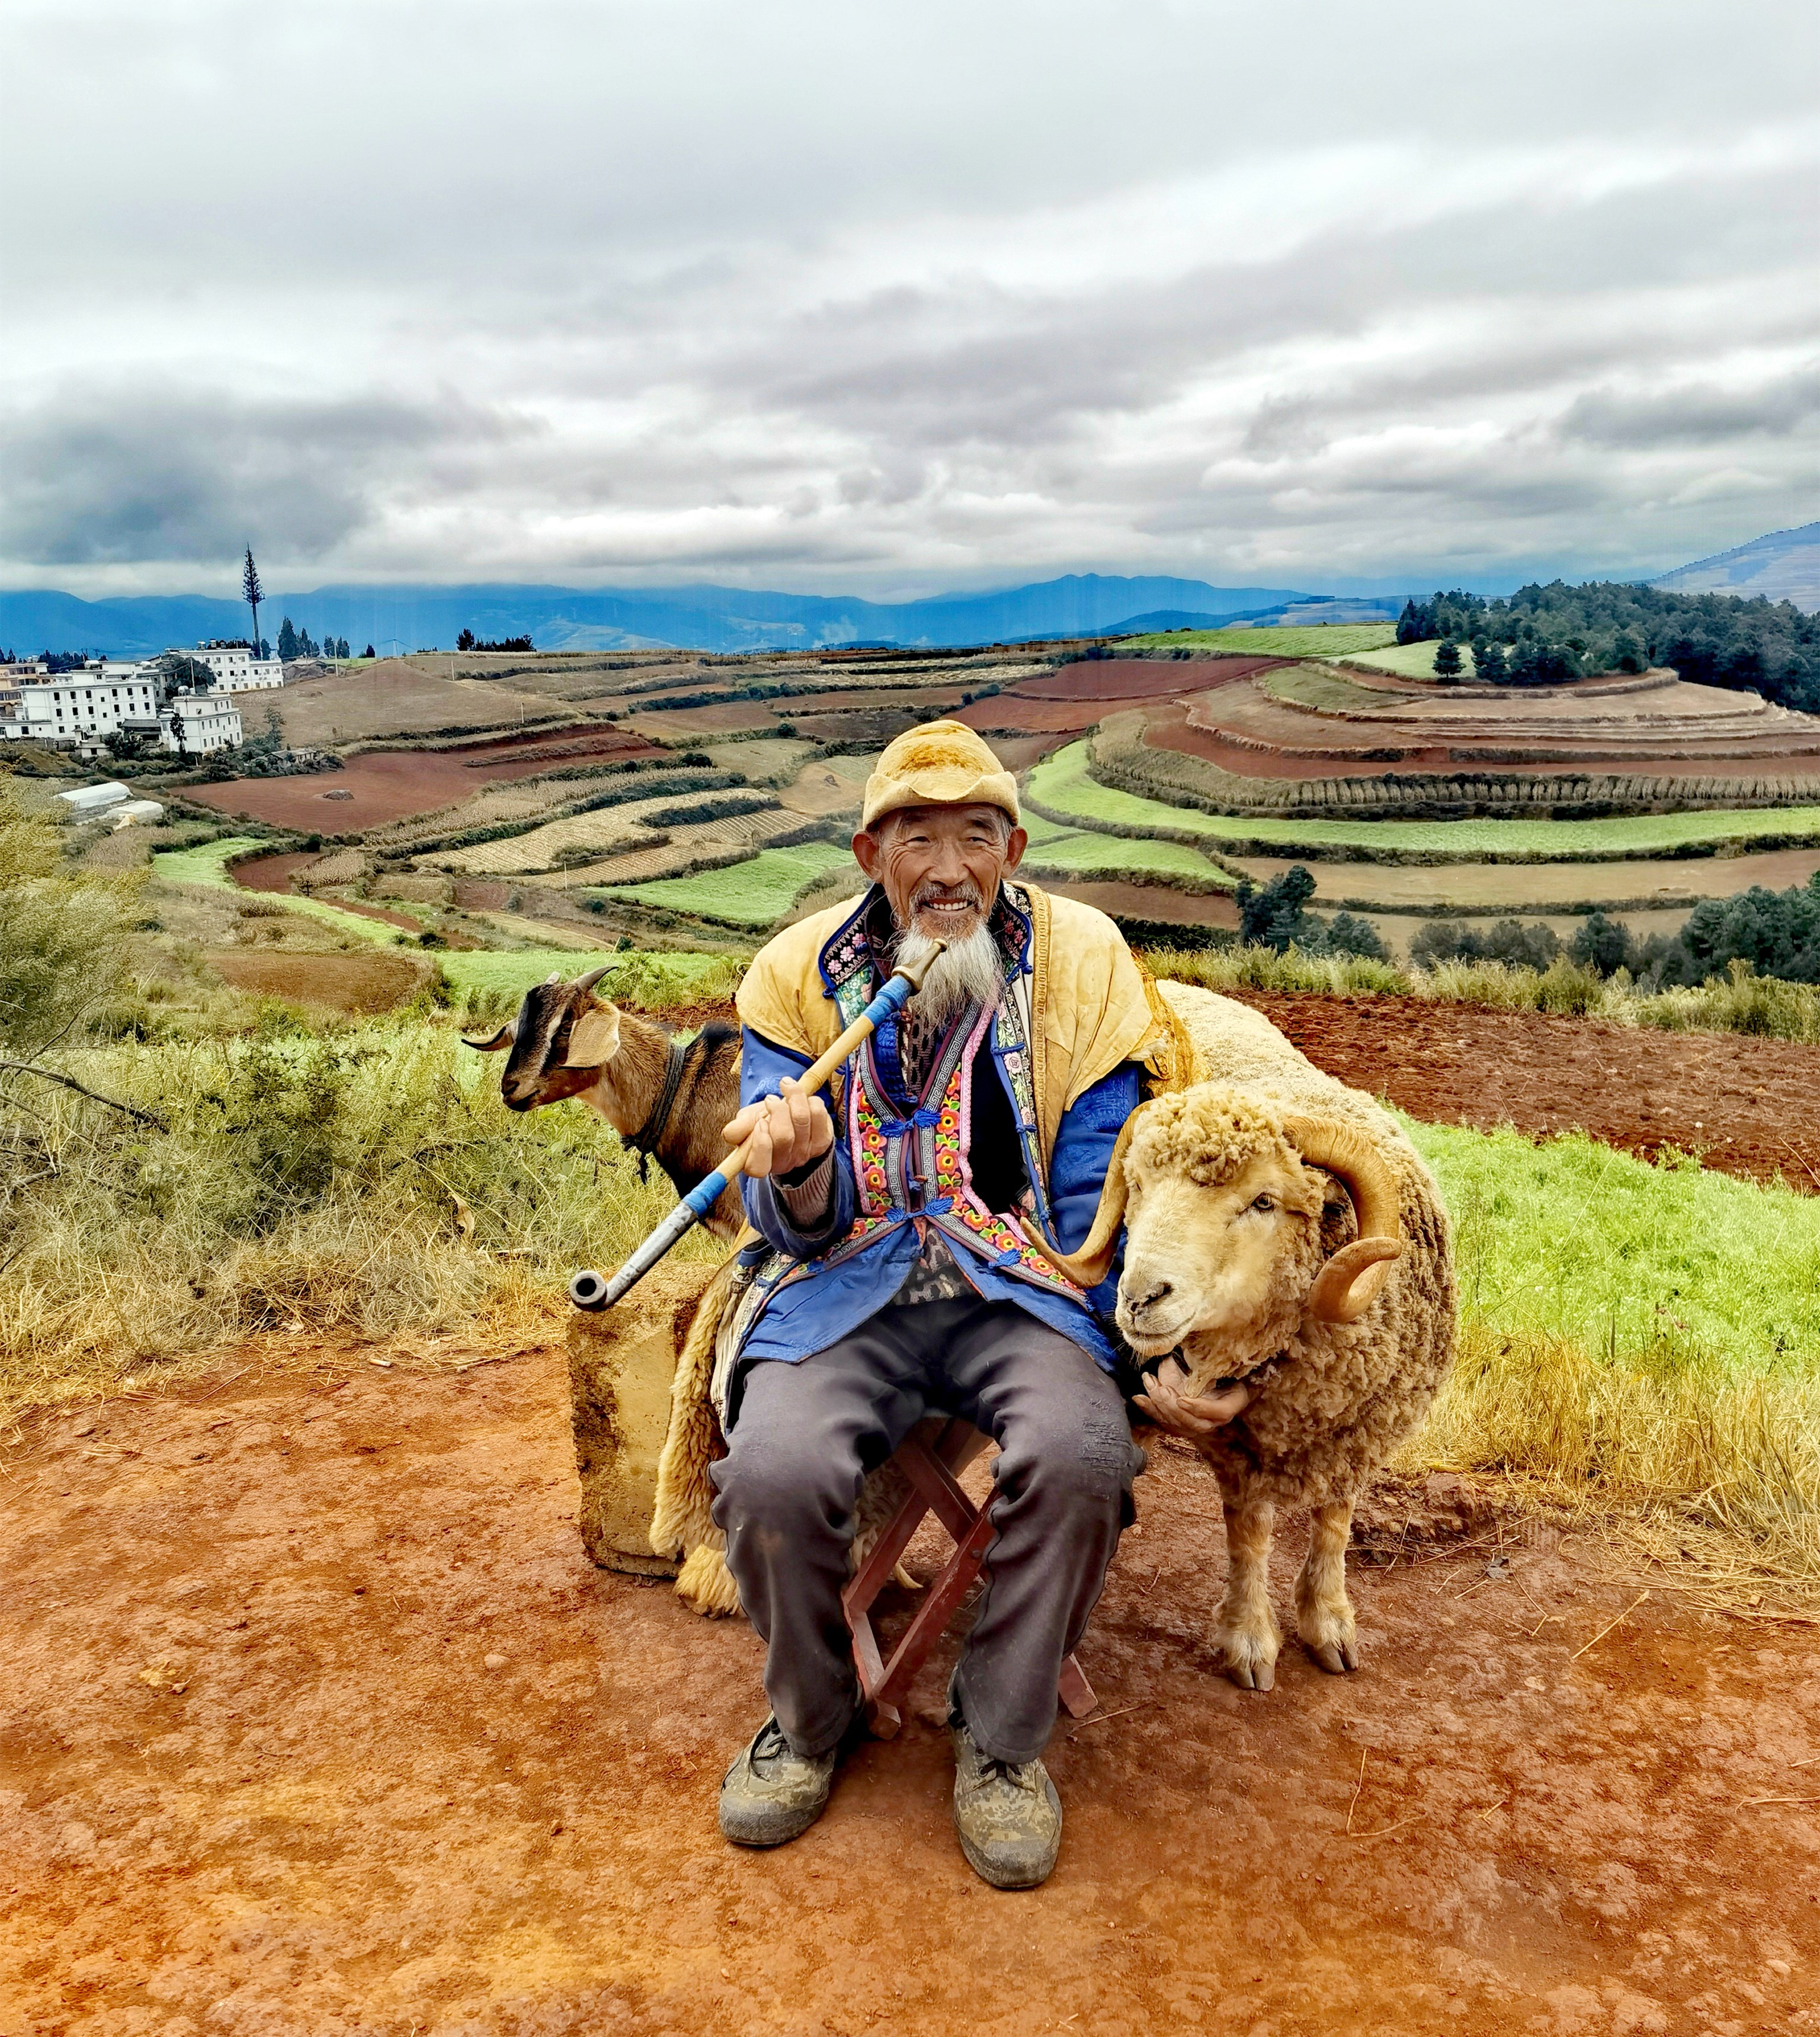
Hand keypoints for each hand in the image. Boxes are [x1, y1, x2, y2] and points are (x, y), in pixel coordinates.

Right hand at [722, 1077, 834, 1179]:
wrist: (789, 1118)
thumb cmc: (764, 1121)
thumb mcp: (747, 1123)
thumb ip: (737, 1128)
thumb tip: (731, 1134)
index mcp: (759, 1163)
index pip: (758, 1167)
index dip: (760, 1144)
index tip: (760, 1122)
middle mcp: (783, 1163)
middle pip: (783, 1137)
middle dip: (777, 1110)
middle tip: (771, 1100)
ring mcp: (805, 1153)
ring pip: (802, 1120)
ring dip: (793, 1098)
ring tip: (787, 1088)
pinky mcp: (822, 1141)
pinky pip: (819, 1114)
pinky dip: (810, 1100)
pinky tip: (804, 1098)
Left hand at [1133, 1356, 1250, 1443]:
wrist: (1209, 1370)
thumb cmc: (1217, 1363)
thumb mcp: (1218, 1360)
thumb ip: (1209, 1360)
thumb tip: (1197, 1350)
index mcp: (1232, 1401)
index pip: (1220, 1412)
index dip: (1200, 1408)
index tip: (1182, 1399)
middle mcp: (1216, 1418)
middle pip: (1195, 1424)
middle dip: (1174, 1408)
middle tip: (1162, 1390)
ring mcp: (1199, 1423)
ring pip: (1178, 1425)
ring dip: (1160, 1407)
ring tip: (1150, 1385)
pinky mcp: (1182, 1423)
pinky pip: (1165, 1422)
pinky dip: (1150, 1410)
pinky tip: (1140, 1399)